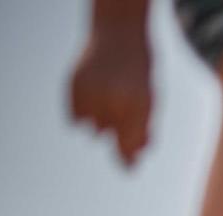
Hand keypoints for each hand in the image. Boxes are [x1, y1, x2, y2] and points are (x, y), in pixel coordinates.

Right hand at [70, 29, 151, 166]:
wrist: (120, 37)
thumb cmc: (139, 75)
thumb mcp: (149, 103)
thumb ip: (141, 132)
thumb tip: (130, 164)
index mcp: (138, 105)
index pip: (129, 143)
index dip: (128, 159)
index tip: (128, 171)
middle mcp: (113, 99)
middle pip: (109, 137)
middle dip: (117, 132)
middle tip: (122, 109)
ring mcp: (91, 92)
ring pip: (92, 130)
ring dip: (100, 122)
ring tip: (109, 98)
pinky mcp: (73, 87)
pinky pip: (75, 120)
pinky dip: (83, 114)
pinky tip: (93, 97)